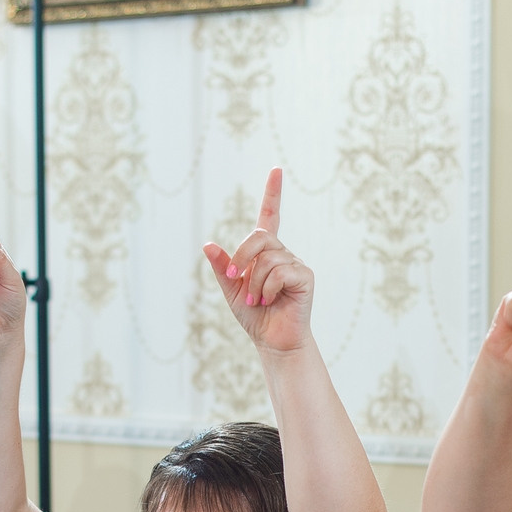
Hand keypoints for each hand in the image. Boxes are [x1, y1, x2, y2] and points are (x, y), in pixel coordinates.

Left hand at [201, 168, 313, 355]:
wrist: (273, 341)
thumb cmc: (255, 316)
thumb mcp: (232, 290)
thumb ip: (223, 267)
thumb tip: (207, 244)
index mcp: (265, 253)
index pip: (270, 216)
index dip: (272, 193)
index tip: (276, 170)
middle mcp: (282, 253)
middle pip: (259, 236)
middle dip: (242, 256)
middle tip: (236, 279)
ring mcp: (295, 264)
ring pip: (267, 257)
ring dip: (254, 281)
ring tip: (257, 299)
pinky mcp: (305, 277)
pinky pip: (280, 271)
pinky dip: (268, 286)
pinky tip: (270, 299)